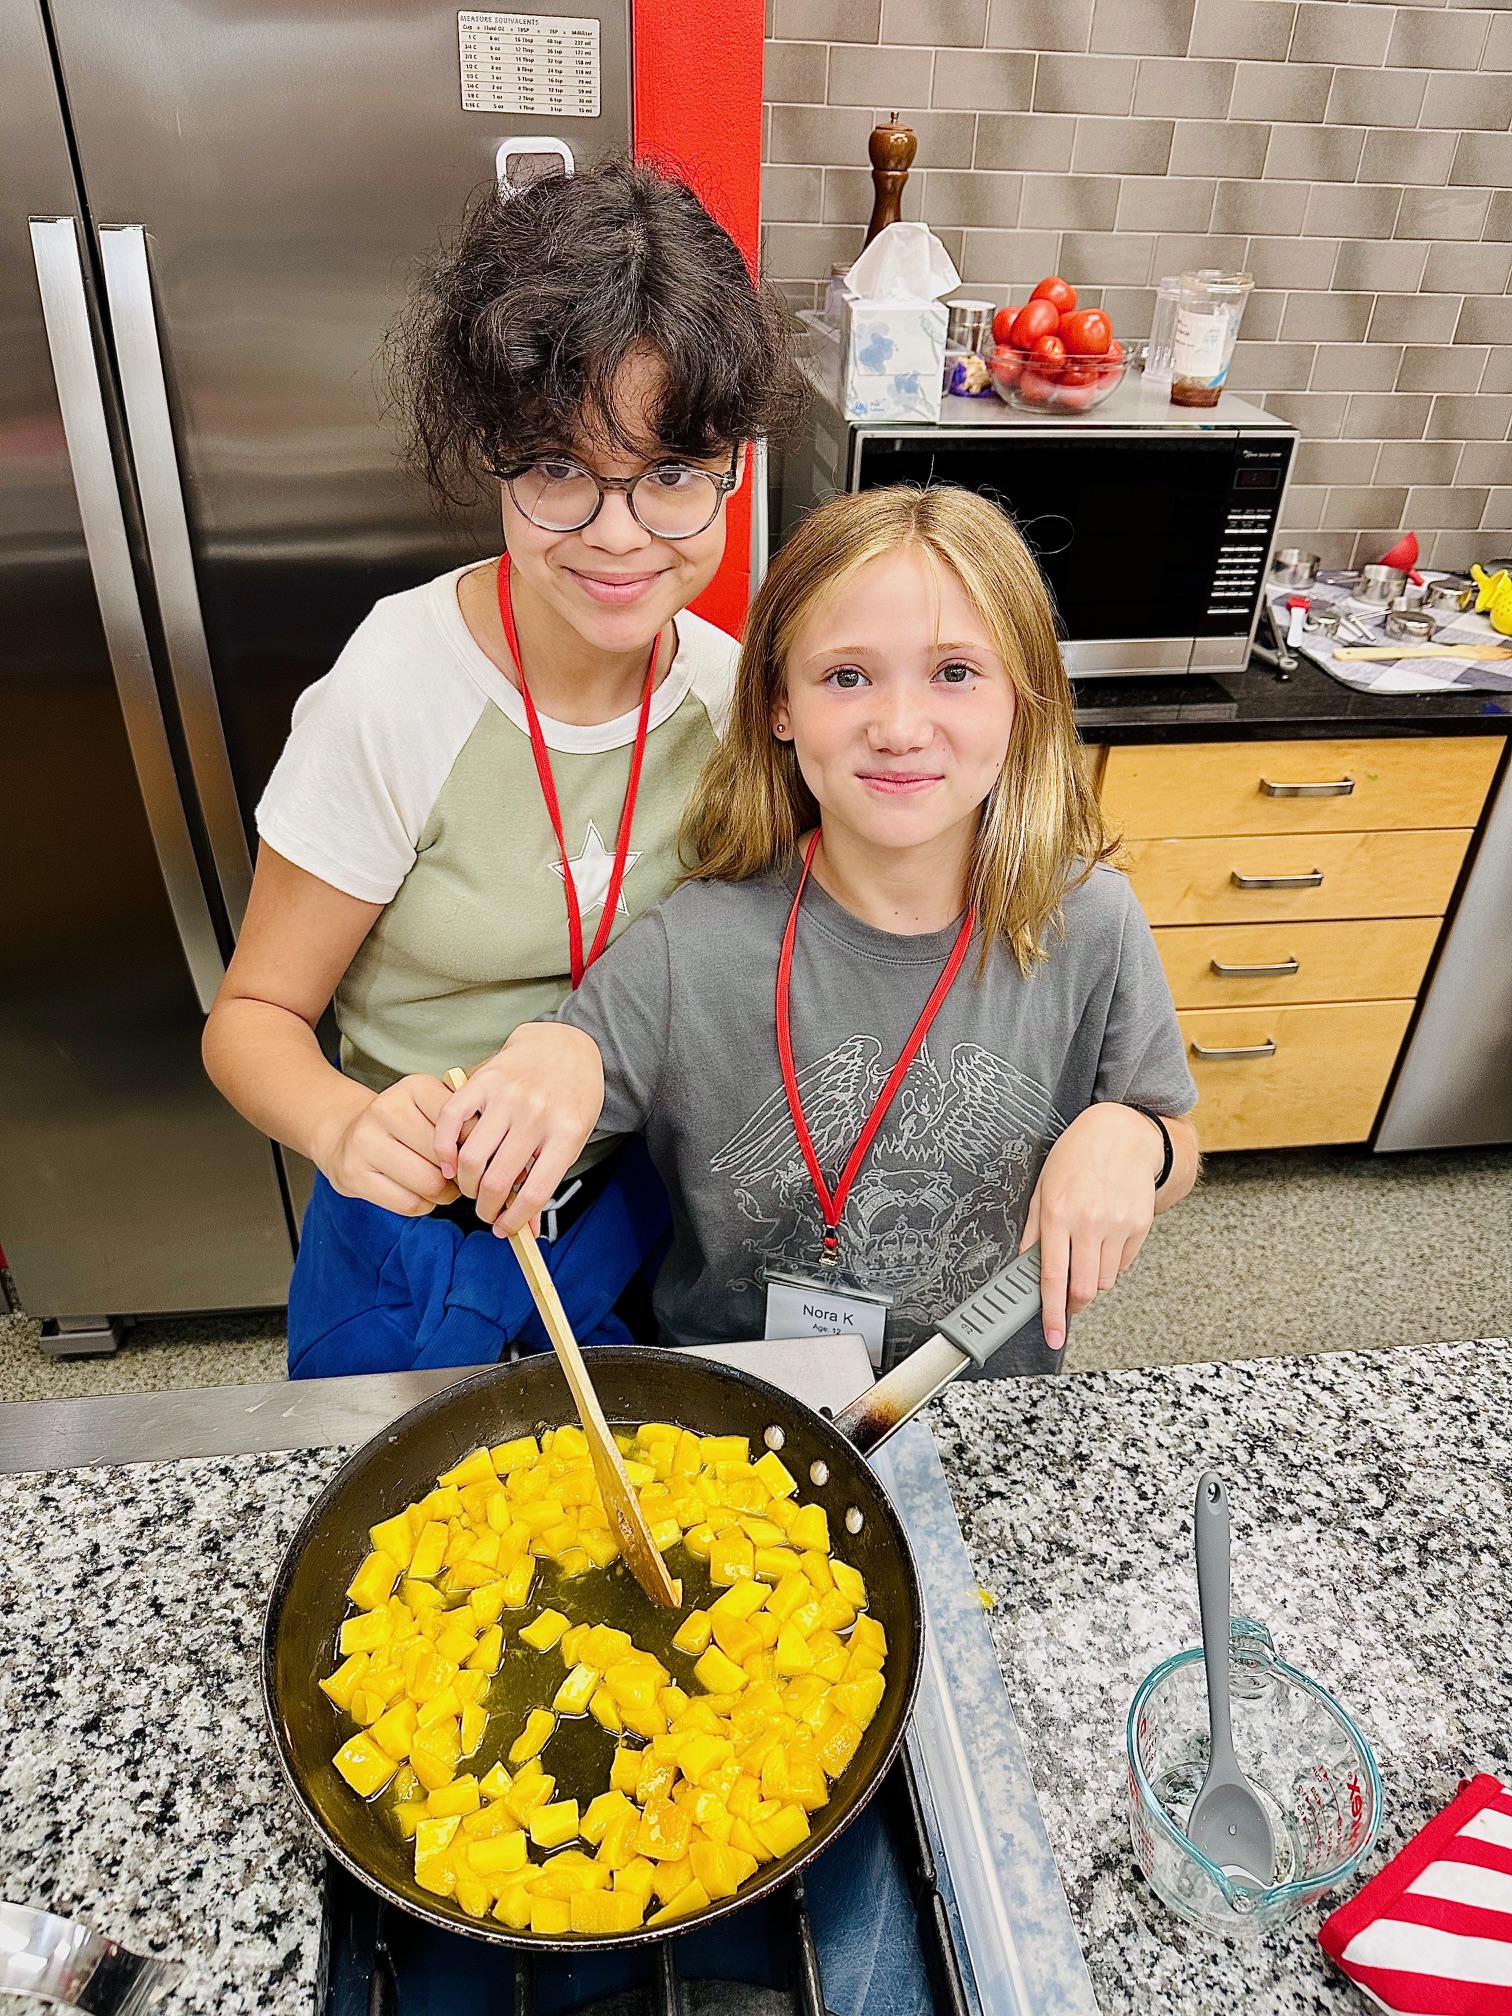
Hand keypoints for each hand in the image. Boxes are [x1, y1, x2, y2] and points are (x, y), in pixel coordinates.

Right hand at [315, 1074, 460, 1216]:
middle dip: (459, 1174)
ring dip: (443, 1194)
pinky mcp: (354, 1173)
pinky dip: (423, 1205)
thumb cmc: (403, 1126)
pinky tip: (419, 1195)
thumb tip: (494, 1152)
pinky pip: (407, 1203)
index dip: (473, 1146)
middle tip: (458, 1177)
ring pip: (428, 1182)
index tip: (472, 1153)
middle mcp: (386, 1109)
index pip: (461, 1123)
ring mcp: (365, 1141)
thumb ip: (462, 1122)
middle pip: (444, 1156)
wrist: (346, 1135)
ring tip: (442, 1187)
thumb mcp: (432, 1109)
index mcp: (414, 1087)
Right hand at [433, 1024, 604, 1236]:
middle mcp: (536, 1114)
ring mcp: (508, 1095)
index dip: (514, 1220)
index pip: (534, 1192)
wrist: (566, 1043)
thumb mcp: (573, 1139)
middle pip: (498, 1180)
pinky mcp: (484, 1080)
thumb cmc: (572, 1097)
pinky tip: (449, 1162)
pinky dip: (444, 1148)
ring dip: (465, 1183)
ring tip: (470, 1187)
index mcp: (566, 1133)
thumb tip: (527, 1231)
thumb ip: (547, 1180)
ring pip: (471, 1157)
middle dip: (486, 1207)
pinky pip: (451, 1120)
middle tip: (484, 1210)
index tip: (503, 1229)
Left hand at [1019, 1103, 1165, 1351]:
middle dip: (1073, 1305)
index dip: (1051, 1312)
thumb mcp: (1044, 1185)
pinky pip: (1123, 1264)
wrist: (1125, 1132)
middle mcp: (1089, 1222)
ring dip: (1092, 1283)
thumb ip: (1034, 1228)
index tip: (1052, 1334)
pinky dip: (1110, 1265)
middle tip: (1066, 1302)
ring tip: (1084, 1257)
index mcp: (1059, 1213)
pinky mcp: (1140, 1225)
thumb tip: (1024, 1262)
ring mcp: (1118, 1225)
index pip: (1052, 1276)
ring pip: (1105, 1281)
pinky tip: (1103, 1243)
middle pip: (1084, 1288)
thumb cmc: (1078, 1155)